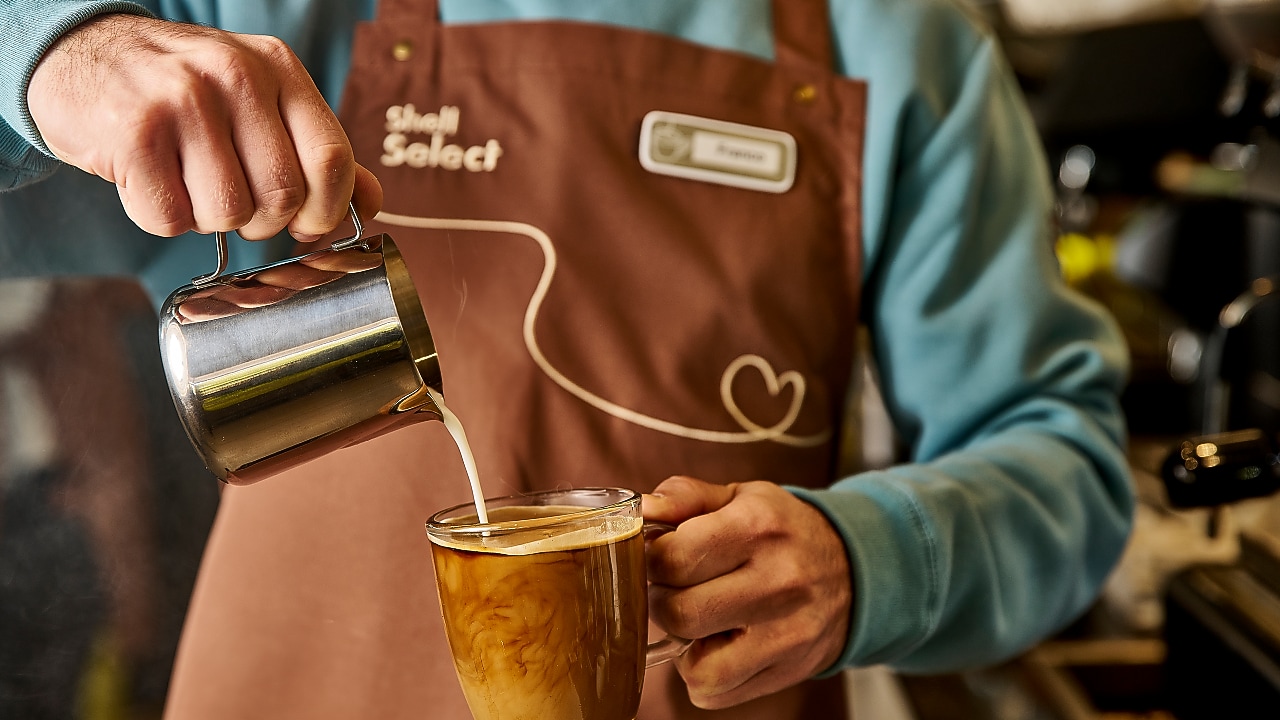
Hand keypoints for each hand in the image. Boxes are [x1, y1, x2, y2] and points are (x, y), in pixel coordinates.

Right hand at [27, 14, 381, 240]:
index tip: (306, 224)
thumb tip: (373, 203)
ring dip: (206, 219)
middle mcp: (236, 74)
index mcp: (279, 68)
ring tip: (186, 181)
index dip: (325, 211)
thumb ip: (316, 150)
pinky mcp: (134, 132)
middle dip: (260, 220)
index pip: (333, 160)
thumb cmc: (182, 91)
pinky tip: (149, 180)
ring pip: (227, 214)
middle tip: (232, 199)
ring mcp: (183, 99)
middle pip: (282, 197)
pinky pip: (170, 218)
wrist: (79, 53)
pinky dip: (160, 216)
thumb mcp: (259, 101)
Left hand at [642, 476, 851, 709]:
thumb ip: (684, 497)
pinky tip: (720, 644)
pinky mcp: (789, 670)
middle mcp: (779, 579)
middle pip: (679, 613)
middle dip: (662, 601)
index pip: (673, 557)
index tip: (660, 556)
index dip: (652, 559)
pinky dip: (705, 674)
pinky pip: (716, 692)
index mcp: (759, 525)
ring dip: (683, 645)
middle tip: (675, 588)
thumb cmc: (782, 532)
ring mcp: (788, 631)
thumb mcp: (740, 498)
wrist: (856, 572)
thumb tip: (641, 510)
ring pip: (696, 665)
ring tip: (699, 618)